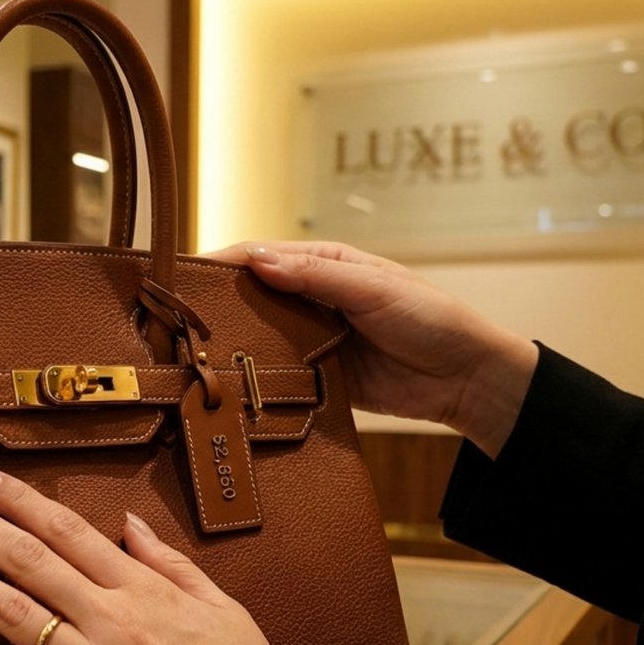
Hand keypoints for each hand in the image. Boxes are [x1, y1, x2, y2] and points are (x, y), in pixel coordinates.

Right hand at [204, 241, 537, 456]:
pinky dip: (256, 379)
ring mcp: (312, 339)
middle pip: (251, 298)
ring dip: (233, 345)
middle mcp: (311, 299)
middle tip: (177, 321)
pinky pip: (279, 376)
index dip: (222, 263)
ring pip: (259, 338)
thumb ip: (316, 277)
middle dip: (218, 306)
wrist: (466, 379)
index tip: (185, 277)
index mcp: (324, 265)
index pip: (260, 257)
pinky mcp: (317, 378)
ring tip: (192, 356)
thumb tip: (257, 262)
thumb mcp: (373, 289)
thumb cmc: (430, 319)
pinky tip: (230, 387)